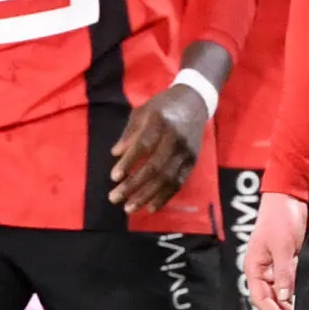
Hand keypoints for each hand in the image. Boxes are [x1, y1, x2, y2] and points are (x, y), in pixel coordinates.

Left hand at [110, 82, 211, 212]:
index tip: (114, 177)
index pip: (144, 144)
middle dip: (133, 185)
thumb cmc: (163, 106)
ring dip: (147, 196)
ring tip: (129, 208)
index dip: (129, 162)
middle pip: (154, 166)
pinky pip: (178, 183)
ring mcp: (186, 151)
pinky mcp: (193, 161)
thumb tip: (115, 153)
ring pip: (167, 179)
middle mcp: (176, 137)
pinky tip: (150, 207)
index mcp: (160, 121)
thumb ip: (129, 132)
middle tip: (114, 198)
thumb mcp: (143, 111)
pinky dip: (164, 197)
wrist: (195, 102)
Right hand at [244, 192, 308, 309]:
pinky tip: (304, 295)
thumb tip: (286, 296)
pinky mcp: (285, 259)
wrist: (289, 196)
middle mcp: (262, 268)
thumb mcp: (284, 247)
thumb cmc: (281, 219)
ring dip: (289, 301)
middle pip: (270, 297)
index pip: (260, 298)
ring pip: (280, 290)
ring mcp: (273, 264)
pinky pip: (288, 279)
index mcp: (254, 267)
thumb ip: (284, 273)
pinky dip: (295, 288)